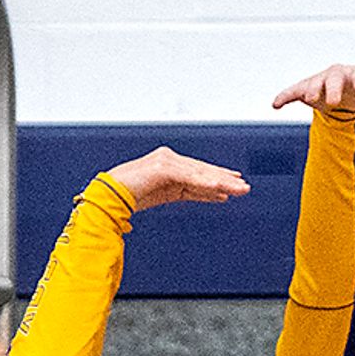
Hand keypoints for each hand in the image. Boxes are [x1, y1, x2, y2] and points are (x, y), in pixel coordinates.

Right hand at [100, 146, 248, 210]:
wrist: (109, 196)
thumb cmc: (133, 195)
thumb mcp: (168, 195)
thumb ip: (190, 192)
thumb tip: (217, 195)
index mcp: (169, 164)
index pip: (200, 171)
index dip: (219, 178)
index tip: (235, 184)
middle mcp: (169, 158)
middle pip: (203, 171)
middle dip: (225, 180)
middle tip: (245, 187)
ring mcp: (166, 161)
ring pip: (200, 174)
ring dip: (221, 183)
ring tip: (239, 189)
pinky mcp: (162, 168)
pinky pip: (188, 178)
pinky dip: (204, 184)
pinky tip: (219, 189)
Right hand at [270, 63, 354, 119]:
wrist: (350, 99)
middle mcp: (337, 74)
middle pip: (334, 76)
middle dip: (334, 87)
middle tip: (334, 99)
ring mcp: (320, 82)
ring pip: (313, 83)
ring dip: (311, 90)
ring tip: (310, 99)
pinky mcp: (305, 91)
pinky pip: (293, 92)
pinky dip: (285, 96)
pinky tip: (275, 104)